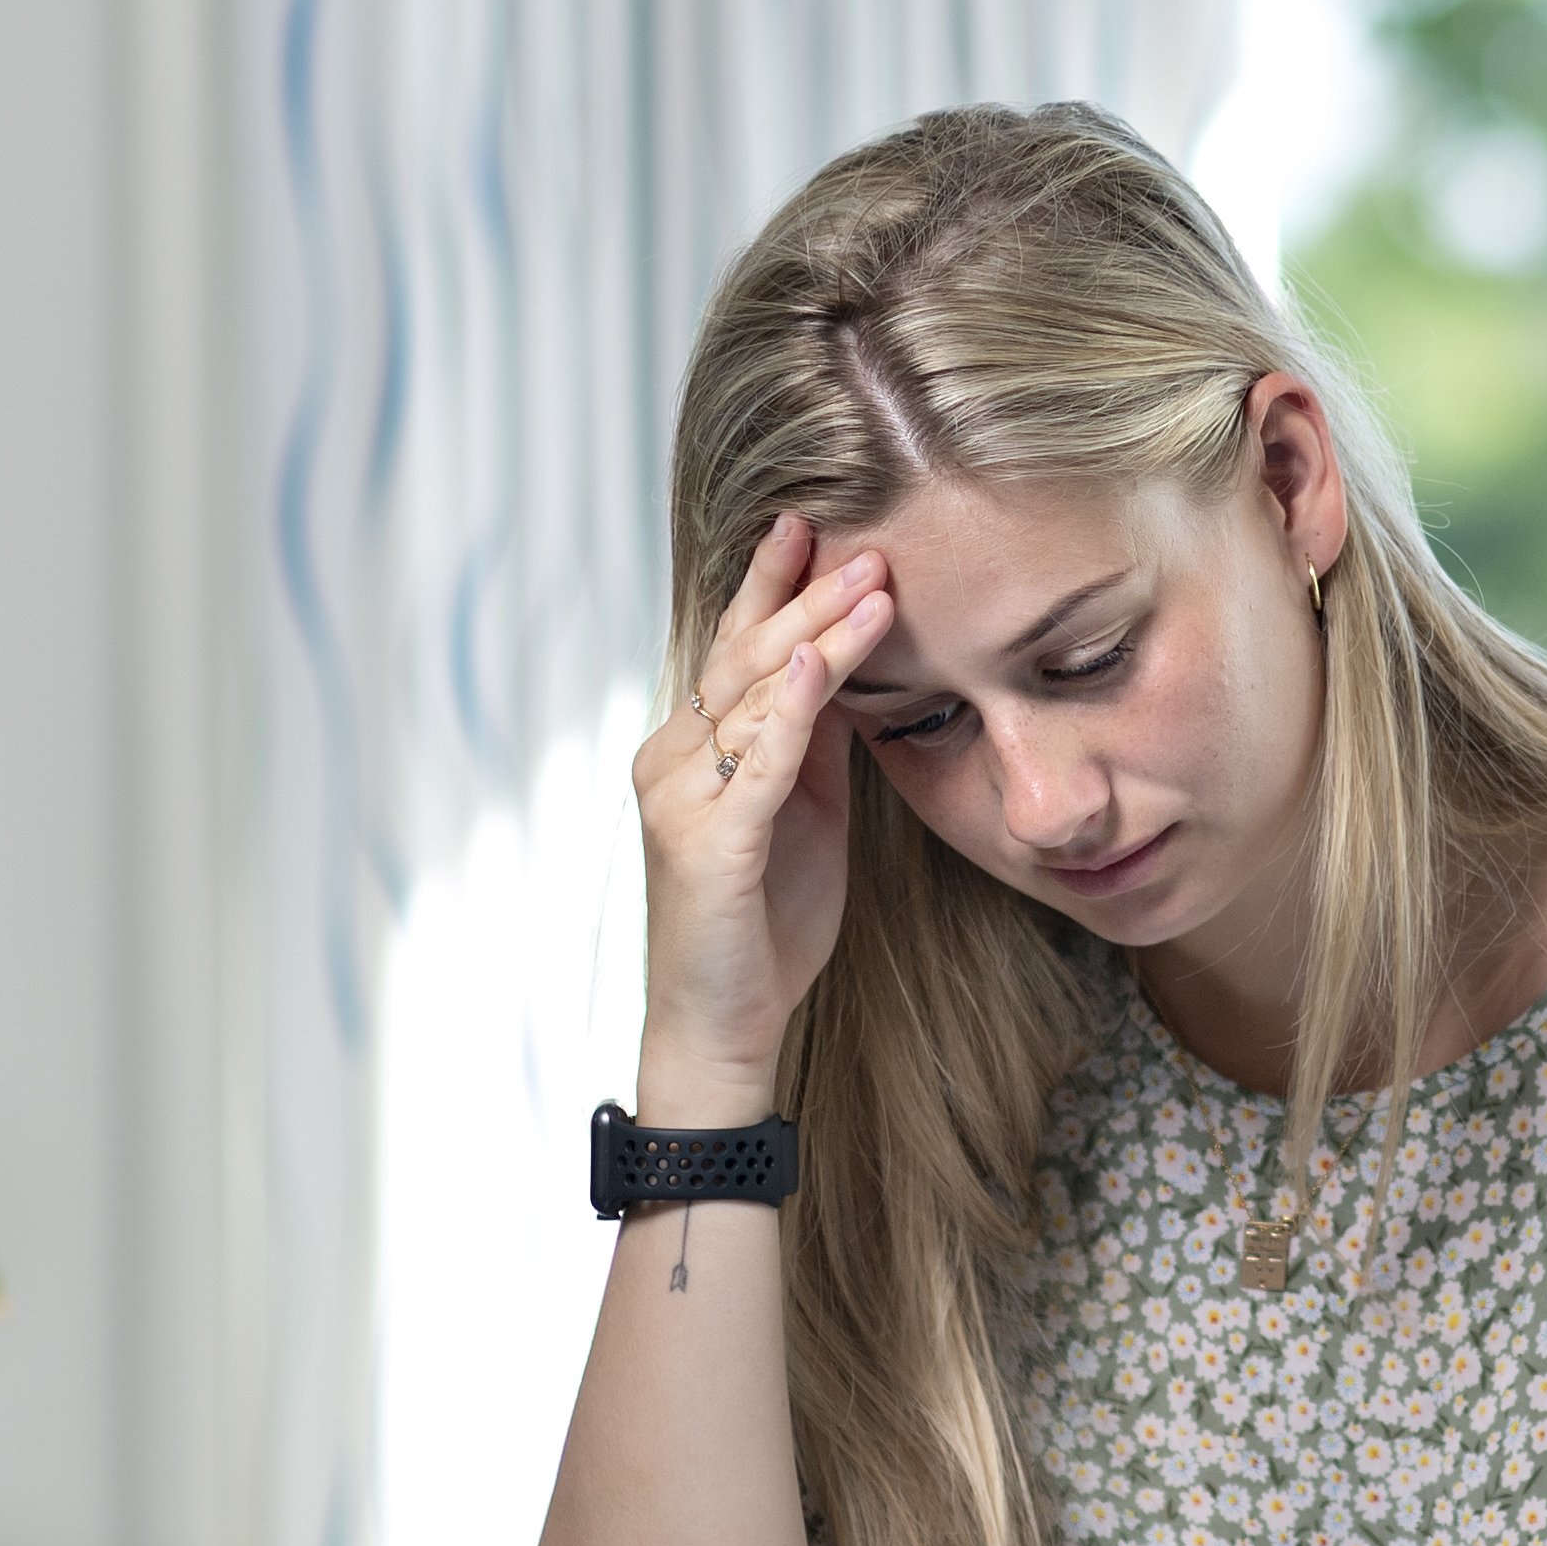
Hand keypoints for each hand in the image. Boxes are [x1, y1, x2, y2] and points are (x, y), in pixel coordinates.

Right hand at [628, 514, 895, 1120]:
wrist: (725, 1021)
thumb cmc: (764, 919)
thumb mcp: (804, 808)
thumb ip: (816, 739)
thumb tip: (848, 665)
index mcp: (694, 747)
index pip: (737, 648)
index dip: (774, 585)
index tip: (814, 524)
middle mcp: (673, 759)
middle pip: (745, 657)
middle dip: (807, 594)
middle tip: (865, 542)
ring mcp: (682, 800)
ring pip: (754, 697)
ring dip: (818, 636)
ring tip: (873, 586)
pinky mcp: (707, 846)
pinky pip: (756, 764)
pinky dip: (789, 711)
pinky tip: (816, 663)